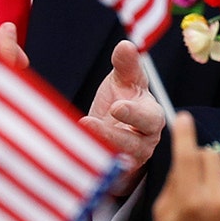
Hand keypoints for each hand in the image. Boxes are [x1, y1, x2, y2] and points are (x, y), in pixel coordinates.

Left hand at [84, 41, 164, 179]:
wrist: (117, 132)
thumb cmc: (124, 100)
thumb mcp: (124, 81)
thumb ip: (126, 65)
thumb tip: (127, 44)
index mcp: (151, 118)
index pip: (149, 118)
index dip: (134, 114)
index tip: (116, 107)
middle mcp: (144, 142)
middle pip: (135, 146)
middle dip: (114, 137)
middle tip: (89, 123)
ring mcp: (129, 162)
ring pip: (117, 163)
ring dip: (96, 150)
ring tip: (74, 136)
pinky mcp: (113, 176)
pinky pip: (102, 176)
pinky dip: (88, 168)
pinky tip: (68, 158)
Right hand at [153, 113, 219, 220]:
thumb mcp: (161, 213)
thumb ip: (173, 182)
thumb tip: (182, 156)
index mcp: (189, 200)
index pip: (187, 155)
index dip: (184, 134)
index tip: (183, 117)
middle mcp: (214, 198)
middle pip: (210, 154)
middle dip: (199, 156)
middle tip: (189, 173)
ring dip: (209, 178)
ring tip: (201, 205)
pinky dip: (219, 193)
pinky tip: (214, 216)